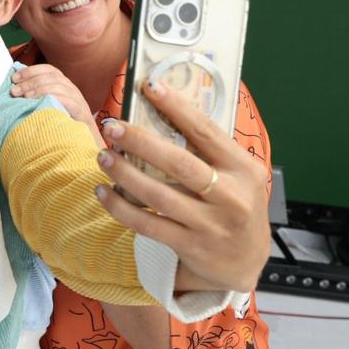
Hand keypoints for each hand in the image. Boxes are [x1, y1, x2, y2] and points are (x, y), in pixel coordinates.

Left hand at [10, 64, 102, 146]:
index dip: (31, 71)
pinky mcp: (83, 114)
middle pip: (51, 77)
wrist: (83, 145)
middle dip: (30, 82)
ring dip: (39, 90)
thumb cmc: (60, 127)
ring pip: (59, 87)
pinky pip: (70, 102)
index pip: (48, 70)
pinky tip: (40, 104)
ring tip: (25, 98)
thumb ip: (35, 99)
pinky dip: (55, 99)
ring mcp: (79, 101)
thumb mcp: (46, 109)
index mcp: (63, 85)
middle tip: (15, 91)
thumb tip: (14, 91)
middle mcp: (72, 90)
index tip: (14, 78)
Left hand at [94, 79, 270, 292]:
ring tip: (102, 156)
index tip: (149, 86)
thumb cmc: (234, 206)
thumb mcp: (237, 176)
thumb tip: (162, 112)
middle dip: (141, 142)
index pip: (206, 131)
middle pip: (180, 164)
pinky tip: (102, 192)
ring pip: (159, 196)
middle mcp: (230, 196)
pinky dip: (120, 208)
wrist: (245, 262)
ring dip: (125, 174)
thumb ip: (209, 151)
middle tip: (112, 127)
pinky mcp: (191, 246)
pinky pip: (148, 225)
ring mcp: (211, 225)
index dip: (177, 107)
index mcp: (243, 169)